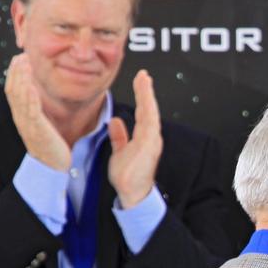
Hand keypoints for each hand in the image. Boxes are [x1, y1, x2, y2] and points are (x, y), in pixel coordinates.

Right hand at [4, 54, 69, 170]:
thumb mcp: (42, 124)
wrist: (52, 168)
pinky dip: (30, 97)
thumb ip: (38, 109)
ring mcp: (28, 125)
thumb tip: (38, 93)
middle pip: (14, 90)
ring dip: (22, 79)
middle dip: (17, 71)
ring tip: (25, 64)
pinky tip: (32, 86)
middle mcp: (21, 118)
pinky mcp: (38, 131)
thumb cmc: (50, 145)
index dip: (15, 73)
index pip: (14, 90)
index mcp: (22, 116)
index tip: (20, 58)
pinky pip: (32, 112)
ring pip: (20, 98)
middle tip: (22, 55)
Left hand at [107, 69, 162, 208]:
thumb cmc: (128, 176)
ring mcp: (151, 141)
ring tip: (144, 81)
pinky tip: (146, 99)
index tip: (140, 79)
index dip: (142, 95)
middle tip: (143, 74)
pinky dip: (148, 110)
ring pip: (151, 113)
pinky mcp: (149, 146)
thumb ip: (120, 137)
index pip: (143, 112)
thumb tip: (115, 121)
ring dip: (147, 96)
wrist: (132, 193)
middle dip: (146, 91)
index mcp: (144, 137)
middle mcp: (151, 138)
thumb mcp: (120, 152)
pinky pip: (149, 124)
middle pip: (149, 109)